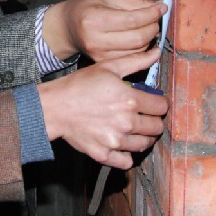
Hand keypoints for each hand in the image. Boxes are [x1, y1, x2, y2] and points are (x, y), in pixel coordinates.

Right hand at [37, 48, 168, 168]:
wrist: (54, 107)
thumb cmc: (79, 85)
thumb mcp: (107, 67)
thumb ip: (135, 61)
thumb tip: (156, 53)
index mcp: (130, 100)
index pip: (161, 107)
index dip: (159, 103)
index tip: (152, 102)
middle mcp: (126, 122)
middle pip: (157, 127)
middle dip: (153, 120)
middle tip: (143, 115)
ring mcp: (115, 141)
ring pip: (145, 145)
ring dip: (143, 137)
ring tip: (132, 128)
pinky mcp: (104, 154)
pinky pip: (127, 162)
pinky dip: (127, 155)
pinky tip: (121, 144)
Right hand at [42, 0, 166, 60]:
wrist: (65, 28)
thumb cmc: (85, 7)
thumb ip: (133, 2)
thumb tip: (158, 6)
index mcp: (94, 19)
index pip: (132, 20)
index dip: (151, 14)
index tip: (162, 8)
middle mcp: (96, 40)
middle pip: (138, 38)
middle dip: (152, 27)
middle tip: (155, 18)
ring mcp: (99, 55)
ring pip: (137, 50)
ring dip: (149, 39)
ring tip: (147, 27)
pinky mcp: (103, 63)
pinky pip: (131, 58)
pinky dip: (141, 49)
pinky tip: (140, 39)